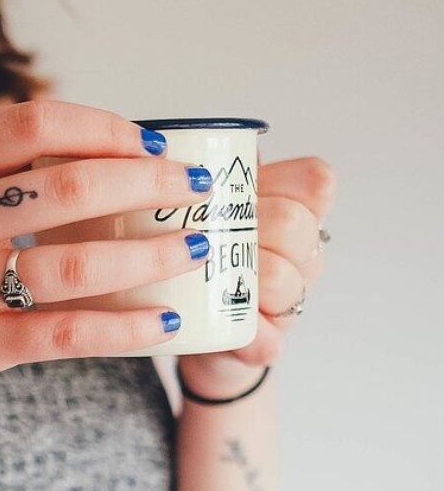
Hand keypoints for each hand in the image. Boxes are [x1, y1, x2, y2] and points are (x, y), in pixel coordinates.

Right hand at [0, 99, 214, 424]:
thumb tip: (86, 157)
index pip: (33, 125)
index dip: (105, 127)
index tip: (151, 143)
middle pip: (70, 187)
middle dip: (148, 184)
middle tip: (193, 190)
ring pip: (79, 261)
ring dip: (152, 253)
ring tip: (197, 246)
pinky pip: (66, 332)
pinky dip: (124, 328)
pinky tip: (163, 322)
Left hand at [177, 154, 337, 398]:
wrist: (189, 329)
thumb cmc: (197, 256)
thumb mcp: (200, 209)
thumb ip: (200, 175)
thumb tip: (175, 145)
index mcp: (294, 212)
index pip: (315, 182)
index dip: (278, 183)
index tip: (234, 194)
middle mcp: (303, 256)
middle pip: (295, 225)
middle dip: (248, 228)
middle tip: (203, 237)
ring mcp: (290, 302)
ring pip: (283, 280)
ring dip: (241, 278)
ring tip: (204, 277)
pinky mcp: (268, 345)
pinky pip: (268, 338)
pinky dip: (242, 333)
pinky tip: (219, 326)